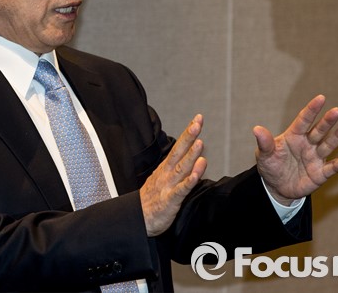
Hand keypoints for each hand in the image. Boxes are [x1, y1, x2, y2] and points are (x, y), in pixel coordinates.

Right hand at [140, 115, 206, 236]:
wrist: (137, 219)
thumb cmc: (153, 200)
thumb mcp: (165, 180)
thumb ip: (180, 169)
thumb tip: (197, 158)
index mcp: (166, 168)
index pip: (179, 147)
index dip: (188, 133)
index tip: (198, 118)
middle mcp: (167, 173)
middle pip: (179, 152)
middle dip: (188, 136)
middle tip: (197, 123)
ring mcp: (168, 186)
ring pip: (181, 168)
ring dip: (190, 156)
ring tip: (200, 144)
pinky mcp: (169, 200)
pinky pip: (180, 190)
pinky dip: (188, 182)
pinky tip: (196, 175)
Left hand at [254, 95, 337, 204]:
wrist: (276, 187)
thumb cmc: (270, 166)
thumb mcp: (264, 155)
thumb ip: (264, 143)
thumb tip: (256, 129)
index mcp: (293, 136)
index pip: (303, 121)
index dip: (311, 110)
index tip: (321, 98)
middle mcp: (307, 144)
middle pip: (318, 131)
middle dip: (327, 121)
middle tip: (337, 110)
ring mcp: (315, 158)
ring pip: (328, 145)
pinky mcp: (320, 173)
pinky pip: (333, 167)